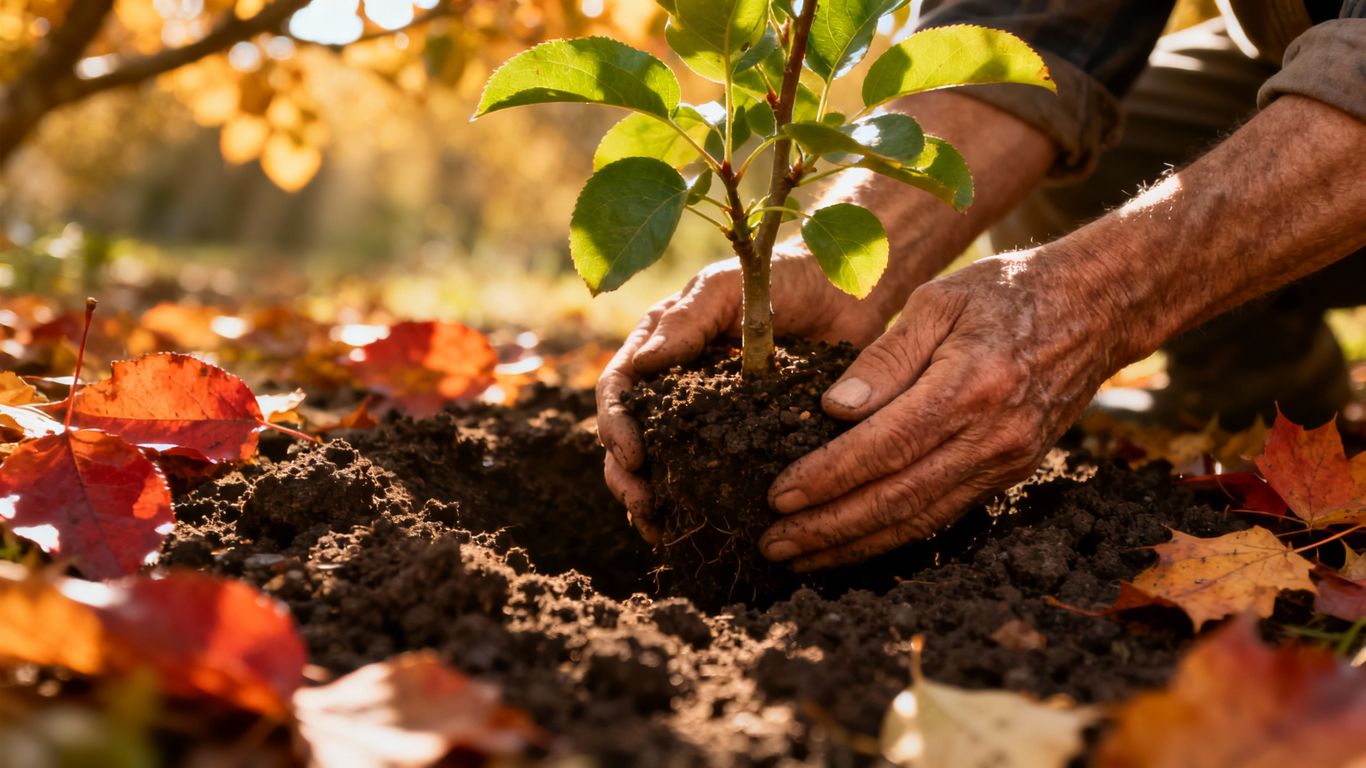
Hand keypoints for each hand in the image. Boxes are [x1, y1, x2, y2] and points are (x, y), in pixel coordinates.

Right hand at [597, 251, 887, 543]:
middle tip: (643, 507)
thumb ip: (689, 318)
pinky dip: (695, 504)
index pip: (620, 390)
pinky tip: (694, 530)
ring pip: (661, 465)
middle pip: (629, 438)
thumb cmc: (782, 276)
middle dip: (626, 477)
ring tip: (659, 530)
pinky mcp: (741, 438)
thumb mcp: (731, 287)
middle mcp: (674, 385)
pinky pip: (710, 476)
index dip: (616, 426)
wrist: (844, 290)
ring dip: (651, 500)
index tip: (633, 457)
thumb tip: (642, 364)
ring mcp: (706, 416)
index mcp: (661, 346)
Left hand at [758, 247, 1128, 570]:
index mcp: (969, 386)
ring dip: (855, 545)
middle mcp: (992, 436)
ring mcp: (1006, 461)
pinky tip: (853, 543)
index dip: (826, 479)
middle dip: (828, 528)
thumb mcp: (940, 300)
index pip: (882, 448)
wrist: (1096, 309)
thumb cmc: (1006, 292)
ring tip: (800, 557)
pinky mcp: (1011, 473)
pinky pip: (944, 515)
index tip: (778, 496)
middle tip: (772, 545)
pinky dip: (894, 536)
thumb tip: (835, 410)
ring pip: (920, 520)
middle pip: (897, 499)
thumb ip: (885, 356)